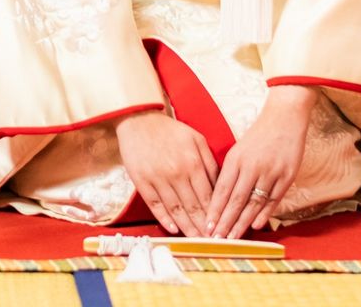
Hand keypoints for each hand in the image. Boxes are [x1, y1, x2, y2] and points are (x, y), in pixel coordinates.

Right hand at [114, 110, 217, 235]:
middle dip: (203, 228)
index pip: (208, 198)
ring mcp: (158, 178)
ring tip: (195, 240)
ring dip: (187, 228)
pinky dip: (164, 218)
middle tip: (211, 242)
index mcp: (193, 163)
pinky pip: (155, 204)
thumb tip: (220, 187)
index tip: (220, 229)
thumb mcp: (197, 139)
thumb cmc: (170, 130)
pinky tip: (173, 228)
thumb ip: (210, 163)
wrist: (139, 119)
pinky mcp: (141, 180)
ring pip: (175, 210)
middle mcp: (176, 173)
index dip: (214, 216)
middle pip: (193, 208)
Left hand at [207, 85, 316, 237]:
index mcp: (235, 158)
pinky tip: (256, 225)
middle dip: (225, 221)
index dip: (214, 209)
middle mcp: (251, 166)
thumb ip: (231, 172)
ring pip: (253, 202)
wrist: (284, 118)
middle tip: (216, 239)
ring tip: (233, 238)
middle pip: (236, 199)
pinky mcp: (287, 176)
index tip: (207, 225)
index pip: (222, 189)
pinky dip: (265, 213)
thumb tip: (221, 198)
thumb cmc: (259, 136)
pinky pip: (273, 198)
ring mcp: (270, 171)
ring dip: (242, 222)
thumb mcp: (239, 150)